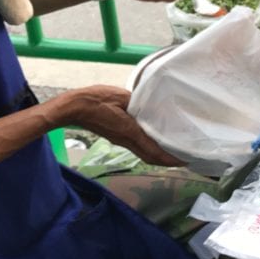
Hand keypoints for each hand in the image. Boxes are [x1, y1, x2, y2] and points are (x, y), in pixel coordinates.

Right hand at [66, 85, 182, 166]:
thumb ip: (138, 103)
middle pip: (149, 157)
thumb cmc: (96, 99)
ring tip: (172, 153)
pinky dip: (149, 149)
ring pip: (143, 154)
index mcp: (130, 131)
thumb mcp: (121, 97)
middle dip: (166, 161)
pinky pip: (136, 147)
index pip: (153, 150)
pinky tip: (154, 142)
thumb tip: (151, 107)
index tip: (183, 160)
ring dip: (158, 157)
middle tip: (183, 159)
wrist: (75, 107)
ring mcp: (120, 141)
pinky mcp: (116, 138)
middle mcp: (126, 140)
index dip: (169, 157)